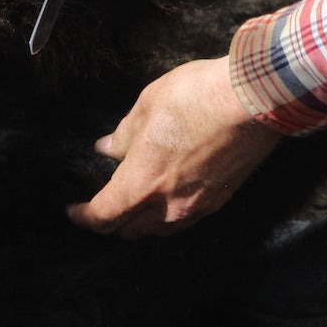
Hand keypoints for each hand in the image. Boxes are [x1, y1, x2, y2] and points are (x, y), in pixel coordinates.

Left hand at [67, 58, 281, 237]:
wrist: (253, 99)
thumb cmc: (196, 97)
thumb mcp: (146, 105)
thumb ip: (123, 135)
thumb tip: (106, 149)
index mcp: (140, 183)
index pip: (103, 216)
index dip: (83, 217)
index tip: (73, 210)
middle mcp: (167, 205)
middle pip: (130, 230)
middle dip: (112, 222)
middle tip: (103, 205)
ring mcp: (197, 205)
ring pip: (160, 230)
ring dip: (143, 222)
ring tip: (137, 204)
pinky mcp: (221, 199)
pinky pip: (187, 219)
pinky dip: (171, 215)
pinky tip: (172, 196)